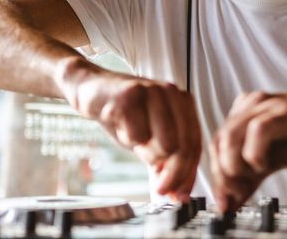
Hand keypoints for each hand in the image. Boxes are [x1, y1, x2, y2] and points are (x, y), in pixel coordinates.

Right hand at [56, 57, 200, 201]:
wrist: (91, 89)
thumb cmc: (123, 114)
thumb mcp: (149, 138)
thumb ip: (164, 162)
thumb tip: (176, 194)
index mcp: (182, 101)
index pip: (194, 143)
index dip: (188, 173)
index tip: (179, 195)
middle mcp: (171, 92)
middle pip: (184, 146)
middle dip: (172, 175)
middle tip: (161, 190)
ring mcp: (152, 91)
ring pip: (165, 143)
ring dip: (147, 153)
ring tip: (134, 139)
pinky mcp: (130, 96)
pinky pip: (137, 136)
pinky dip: (127, 139)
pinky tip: (120, 126)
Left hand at [210, 90, 286, 210]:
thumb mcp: (275, 159)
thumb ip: (251, 177)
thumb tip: (230, 202)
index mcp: (245, 111)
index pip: (215, 143)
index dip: (217, 174)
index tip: (226, 198)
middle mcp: (251, 104)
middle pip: (218, 142)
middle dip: (224, 175)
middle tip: (238, 194)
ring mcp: (267, 106)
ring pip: (230, 136)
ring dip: (236, 166)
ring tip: (254, 176)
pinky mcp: (284, 112)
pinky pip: (257, 133)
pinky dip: (255, 155)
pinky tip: (267, 164)